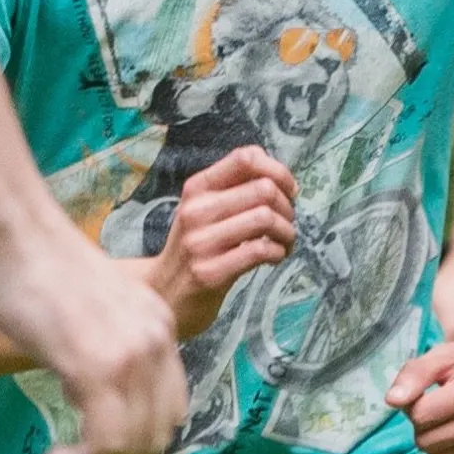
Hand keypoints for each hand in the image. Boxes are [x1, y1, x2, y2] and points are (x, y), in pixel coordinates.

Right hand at [0, 217, 182, 453]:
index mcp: (157, 326)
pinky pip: (105, 442)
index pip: (170, 408)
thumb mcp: (85, 312)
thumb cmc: (29, 264)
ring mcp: (130, 353)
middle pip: (158, 433)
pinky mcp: (95, 363)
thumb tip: (89, 393)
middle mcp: (156, 341)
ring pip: (134, 446)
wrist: (9, 227)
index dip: (135, 446)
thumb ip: (99, 349)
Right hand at [149, 148, 297, 341]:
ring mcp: (201, 242)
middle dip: (288, 207)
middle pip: (264, 189)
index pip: (246, 158)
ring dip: (287, 232)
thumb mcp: (204, 210)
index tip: (289, 191)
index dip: (278, 171)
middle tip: (287, 223)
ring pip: (266, 218)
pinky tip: (274, 257)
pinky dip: (278, 252)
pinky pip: (260, 251)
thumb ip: (234, 190)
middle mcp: (196, 210)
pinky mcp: (210, 272)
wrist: (164, 294)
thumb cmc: (196, 248)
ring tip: (284, 242)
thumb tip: (280, 178)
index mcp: (197, 188)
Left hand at [386, 321, 453, 453]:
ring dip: (435, 438)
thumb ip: (415, 373)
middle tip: (437, 405)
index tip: (428, 391)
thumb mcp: (446, 355)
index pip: (420, 415)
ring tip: (451, 417)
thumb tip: (392, 401)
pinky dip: (450, 449)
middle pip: (427, 440)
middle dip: (422, 424)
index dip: (414, 403)